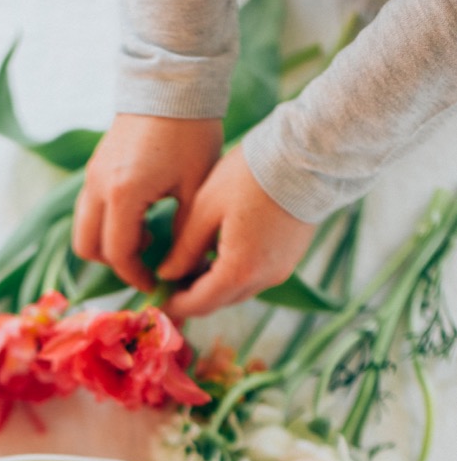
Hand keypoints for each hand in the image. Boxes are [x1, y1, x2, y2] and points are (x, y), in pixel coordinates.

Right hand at [72, 114, 223, 292]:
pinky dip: (106, 224)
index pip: (119, 254)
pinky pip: (88, 209)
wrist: (172, 80)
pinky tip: (139, 217)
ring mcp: (92, 175)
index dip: (137, 276)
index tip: (157, 284)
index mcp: (123, 194)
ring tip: (144, 239)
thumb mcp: (195, 187)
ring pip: (82, 229)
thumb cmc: (191, 131)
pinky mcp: (95, 167)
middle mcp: (98, 187)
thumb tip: (177, 268)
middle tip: (146, 265)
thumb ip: (183, 233)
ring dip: (108, 244)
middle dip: (115, 264)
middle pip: (87, 248)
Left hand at [160, 146, 316, 317]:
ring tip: (191, 267)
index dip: (175, 305)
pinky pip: (255, 278)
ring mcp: (280, 271)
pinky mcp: (290, 259)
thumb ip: (184, 248)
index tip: (157, 299)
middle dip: (192, 298)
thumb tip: (167, 274)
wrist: (305, 155)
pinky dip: (234, 275)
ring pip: (237, 292)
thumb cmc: (249, 174)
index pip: (199, 303)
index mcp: (238, 270)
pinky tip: (220, 254)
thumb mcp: (206, 208)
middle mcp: (262, 279)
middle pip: (219, 302)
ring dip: (213, 286)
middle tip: (169, 284)